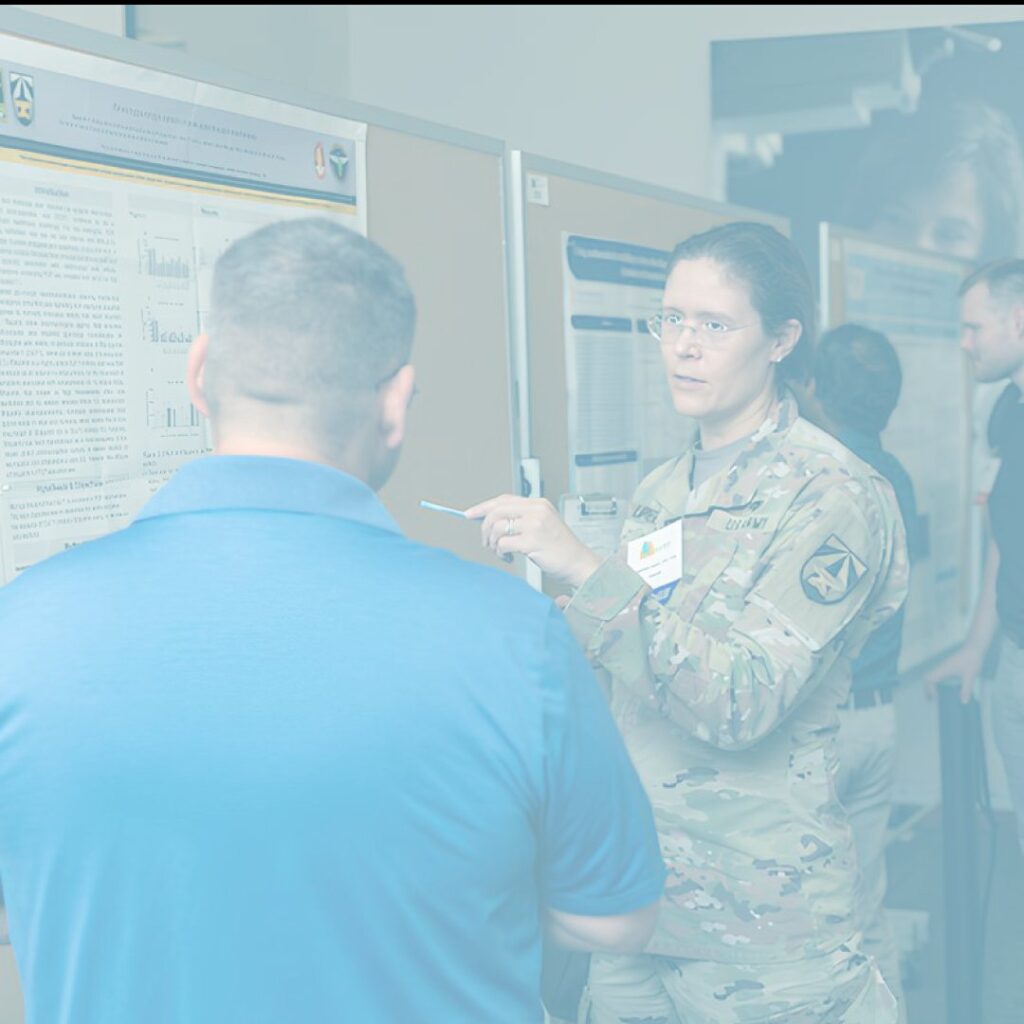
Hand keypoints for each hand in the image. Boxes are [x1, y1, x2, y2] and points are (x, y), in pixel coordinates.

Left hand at [464, 495, 601, 586]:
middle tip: (486, 542)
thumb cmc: (559, 548)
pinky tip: (509, 557)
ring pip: (497, 527)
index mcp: (538, 504)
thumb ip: (521, 519)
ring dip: (492, 542)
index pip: (504, 499)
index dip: (483, 506)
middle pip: (496, 511)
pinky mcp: (532, 541)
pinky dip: (500, 552)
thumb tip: (490, 521)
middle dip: (485, 528)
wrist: (578, 563)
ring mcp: (535, 525)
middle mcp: (536, 511)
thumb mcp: (542, 525)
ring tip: (500, 551)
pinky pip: (503, 543)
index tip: (469, 514)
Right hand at [925, 645, 984, 703]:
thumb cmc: (971, 661)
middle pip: (927, 677)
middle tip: (930, 699)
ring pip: (931, 675)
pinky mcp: (947, 665)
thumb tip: (963, 703)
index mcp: (943, 670)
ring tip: (935, 696)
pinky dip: (936, 681)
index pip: (929, 679)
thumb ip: (966, 690)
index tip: (935, 698)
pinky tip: (944, 687)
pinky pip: (937, 674)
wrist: (974, 648)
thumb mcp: (969, 677)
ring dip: (931, 685)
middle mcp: (941, 668)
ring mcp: (943, 666)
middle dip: (927, 688)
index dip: (930, 689)